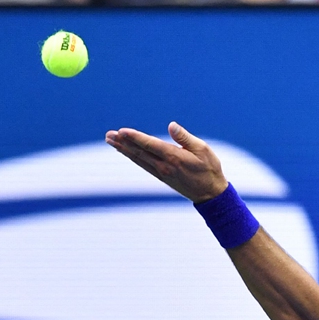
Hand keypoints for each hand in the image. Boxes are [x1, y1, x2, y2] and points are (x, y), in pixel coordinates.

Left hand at [105, 122, 228, 202]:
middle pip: (139, 152)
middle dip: (122, 143)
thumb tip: (171, 125)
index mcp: (174, 157)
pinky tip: (125, 152)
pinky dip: (132, 157)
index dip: (135, 138)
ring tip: (111, 141)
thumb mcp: (203, 149)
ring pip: (138, 159)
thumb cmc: (210, 169)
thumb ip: (185, 137)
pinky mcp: (161, 176)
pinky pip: (143, 164)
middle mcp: (164, 166)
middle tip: (108, 135)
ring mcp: (161, 172)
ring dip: (123, 149)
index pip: (150, 145)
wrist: (210, 194)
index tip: (121, 131)